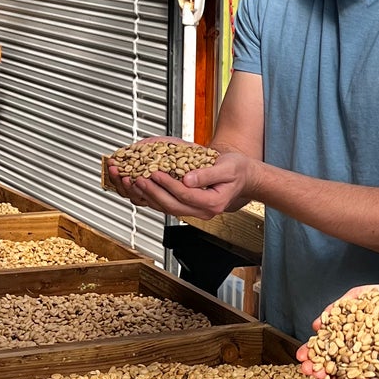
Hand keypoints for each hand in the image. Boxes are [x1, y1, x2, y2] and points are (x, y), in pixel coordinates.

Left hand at [105, 148, 257, 221]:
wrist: (243, 178)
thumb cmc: (237, 170)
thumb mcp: (227, 168)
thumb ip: (207, 174)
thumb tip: (187, 179)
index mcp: (212, 202)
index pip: (185, 195)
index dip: (168, 184)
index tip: (156, 173)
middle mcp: (202, 211)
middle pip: (172, 205)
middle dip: (153, 192)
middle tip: (139, 179)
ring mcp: (194, 211)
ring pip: (167, 208)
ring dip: (149, 196)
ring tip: (135, 183)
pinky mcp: (188, 206)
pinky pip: (167, 205)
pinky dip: (153, 197)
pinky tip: (142, 188)